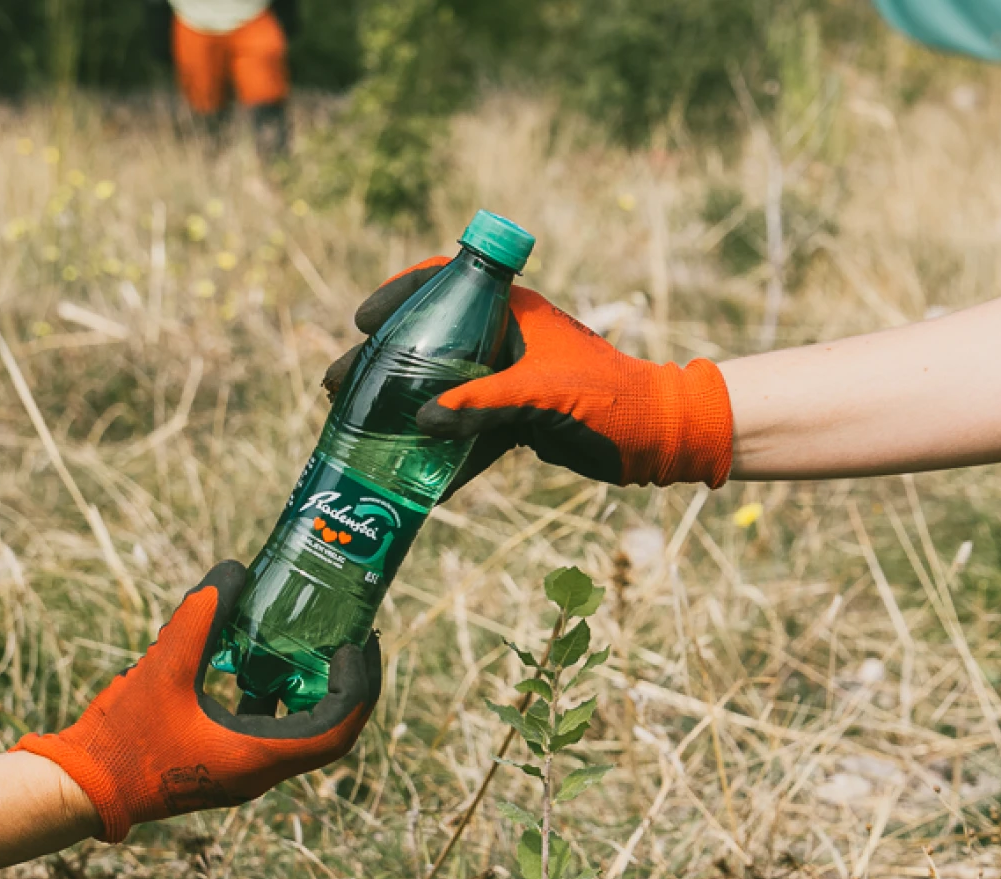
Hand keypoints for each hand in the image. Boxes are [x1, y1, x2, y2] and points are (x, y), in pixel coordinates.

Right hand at [13, 562, 379, 841]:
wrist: (83, 789)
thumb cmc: (121, 737)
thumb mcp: (162, 668)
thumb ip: (199, 619)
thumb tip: (234, 572)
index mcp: (257, 757)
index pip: (335, 730)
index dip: (356, 686)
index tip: (355, 645)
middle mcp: (260, 772)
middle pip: (329, 731)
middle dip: (345, 684)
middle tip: (351, 638)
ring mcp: (244, 772)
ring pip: (300, 731)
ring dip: (310, 687)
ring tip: (309, 642)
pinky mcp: (225, 766)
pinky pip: (269, 730)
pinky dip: (273, 696)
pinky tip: (252, 659)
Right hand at [325, 260, 733, 494]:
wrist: (660, 438)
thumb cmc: (611, 400)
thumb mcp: (544, 397)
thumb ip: (484, 406)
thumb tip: (423, 421)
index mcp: (511, 312)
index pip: (446, 282)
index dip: (401, 296)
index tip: (363, 323)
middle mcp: (504, 339)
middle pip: (430, 340)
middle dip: (383, 363)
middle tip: (340, 385)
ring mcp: (509, 379)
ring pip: (442, 387)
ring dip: (401, 406)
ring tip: (354, 423)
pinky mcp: (517, 418)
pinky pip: (468, 430)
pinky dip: (441, 451)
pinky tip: (409, 474)